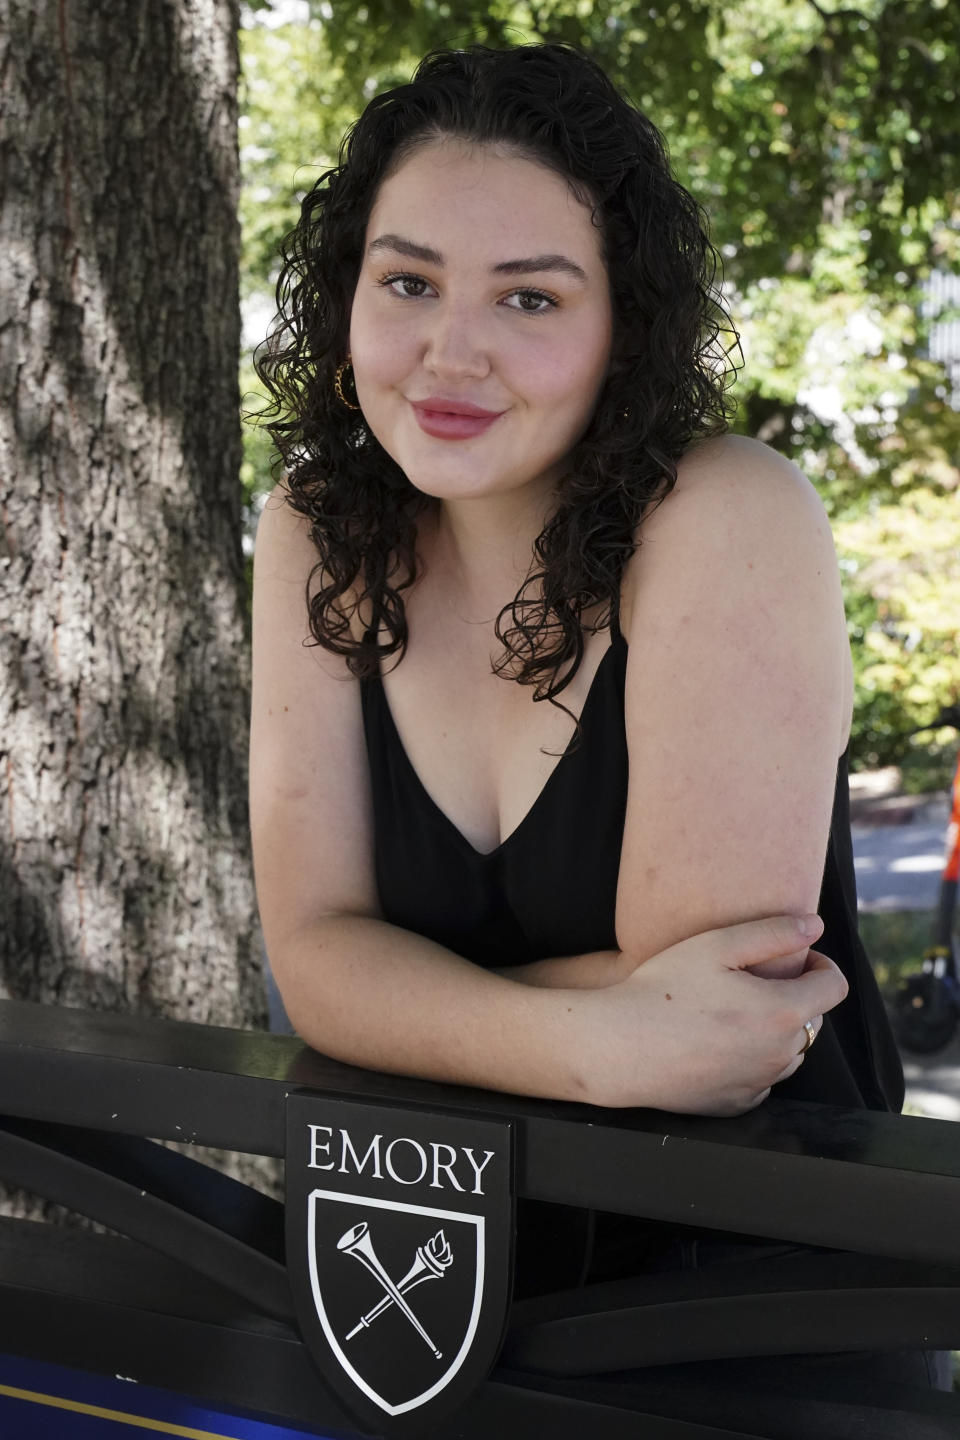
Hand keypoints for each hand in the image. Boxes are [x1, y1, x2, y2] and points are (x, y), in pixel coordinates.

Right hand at [578, 914, 846, 1115]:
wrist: (619, 1047)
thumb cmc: (662, 990)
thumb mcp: (715, 946)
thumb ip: (773, 933)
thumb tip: (815, 926)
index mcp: (782, 1013)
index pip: (835, 987)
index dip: (822, 965)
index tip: (798, 957)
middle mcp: (779, 1055)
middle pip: (812, 1020)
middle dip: (795, 996)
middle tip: (753, 980)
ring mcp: (758, 1085)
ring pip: (790, 1053)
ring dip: (777, 1031)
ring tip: (735, 1011)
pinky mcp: (736, 1104)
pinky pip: (761, 1079)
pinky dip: (753, 1061)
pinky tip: (718, 1043)